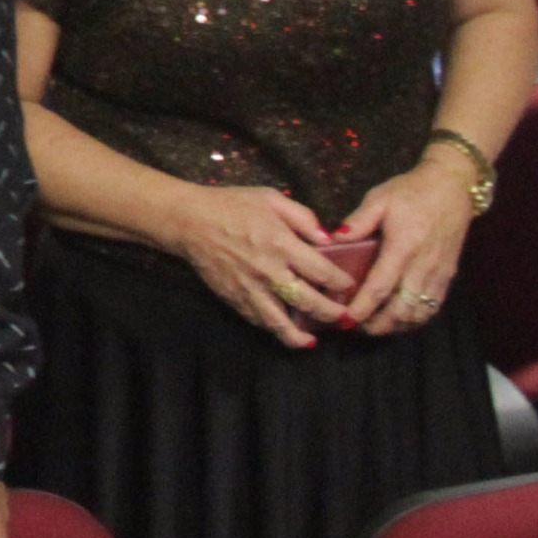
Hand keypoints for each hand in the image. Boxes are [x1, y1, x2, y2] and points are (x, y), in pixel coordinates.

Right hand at [173, 183, 358, 346]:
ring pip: (282, 323)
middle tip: (344, 318)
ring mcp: (251, 289)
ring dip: (302, 335)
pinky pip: (259, 321)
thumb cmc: (230, 205)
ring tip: (314, 340)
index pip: (323, 272)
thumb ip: (303, 217)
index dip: (342, 283)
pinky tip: (285, 332)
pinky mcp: (234, 299)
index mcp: (282, 244)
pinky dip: (274, 330)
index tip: (350, 286)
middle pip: (310, 302)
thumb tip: (328, 239)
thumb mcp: (270, 197)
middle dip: (332, 313)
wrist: (188, 221)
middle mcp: (269, 271)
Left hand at [331, 158, 479, 338]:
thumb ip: (357, 222)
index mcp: (403, 247)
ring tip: (372, 325)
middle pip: (401, 310)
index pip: (380, 288)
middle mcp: (423, 266)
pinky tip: (398, 318)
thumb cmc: (412, 191)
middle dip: (377, 325)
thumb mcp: (379, 199)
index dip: (362, 309)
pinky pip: (432, 308)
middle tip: (354, 327)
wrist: (452, 188)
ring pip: (418, 314)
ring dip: (395, 326)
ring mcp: (439, 274)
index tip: (344, 320)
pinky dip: (414, 319)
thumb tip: (332, 240)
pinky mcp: (448, 277)